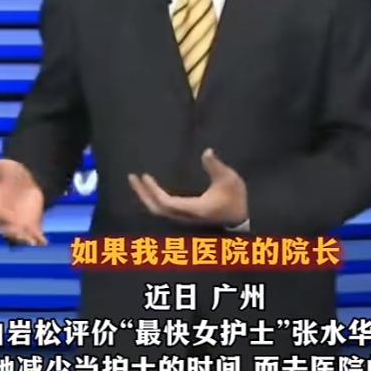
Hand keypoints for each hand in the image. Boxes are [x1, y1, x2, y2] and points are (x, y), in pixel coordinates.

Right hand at [0, 159, 47, 246]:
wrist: (22, 178)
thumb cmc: (7, 173)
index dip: (4, 218)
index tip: (11, 220)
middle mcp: (5, 220)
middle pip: (8, 230)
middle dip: (14, 234)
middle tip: (22, 236)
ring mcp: (18, 225)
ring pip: (21, 235)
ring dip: (27, 240)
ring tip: (33, 243)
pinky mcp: (31, 225)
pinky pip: (34, 234)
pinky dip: (38, 239)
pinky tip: (44, 242)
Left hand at [128, 148, 247, 226]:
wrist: (238, 219)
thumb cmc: (234, 199)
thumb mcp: (229, 179)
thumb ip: (216, 166)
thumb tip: (206, 151)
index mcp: (194, 208)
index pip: (166, 203)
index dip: (153, 191)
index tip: (145, 176)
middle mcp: (184, 216)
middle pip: (156, 209)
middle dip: (142, 194)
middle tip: (132, 178)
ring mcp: (183, 218)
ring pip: (158, 211)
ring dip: (146, 197)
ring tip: (137, 182)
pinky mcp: (184, 217)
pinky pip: (163, 210)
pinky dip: (153, 200)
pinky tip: (150, 190)